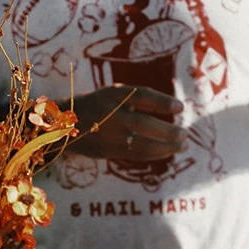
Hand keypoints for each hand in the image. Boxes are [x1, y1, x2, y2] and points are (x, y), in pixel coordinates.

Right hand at [65, 85, 184, 161]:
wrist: (62, 124)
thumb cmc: (97, 105)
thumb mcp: (112, 94)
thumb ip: (135, 99)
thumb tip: (171, 107)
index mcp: (111, 95)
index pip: (141, 96)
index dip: (162, 102)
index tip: (180, 107)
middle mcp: (110, 114)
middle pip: (144, 124)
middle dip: (168, 132)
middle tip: (185, 134)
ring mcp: (107, 135)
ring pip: (141, 144)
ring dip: (165, 147)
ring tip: (182, 146)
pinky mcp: (106, 151)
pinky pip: (134, 155)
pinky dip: (153, 154)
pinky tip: (166, 153)